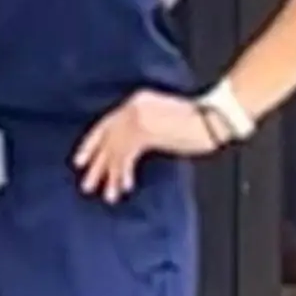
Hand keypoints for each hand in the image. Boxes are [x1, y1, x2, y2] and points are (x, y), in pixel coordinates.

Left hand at [74, 88, 220, 203]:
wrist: (214, 116)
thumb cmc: (198, 120)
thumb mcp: (165, 118)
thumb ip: (146, 129)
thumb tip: (131, 150)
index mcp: (137, 101)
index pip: (107, 124)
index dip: (92, 144)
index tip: (81, 160)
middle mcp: (133, 107)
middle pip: (107, 139)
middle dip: (97, 164)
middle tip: (86, 184)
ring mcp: (137, 117)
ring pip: (115, 151)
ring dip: (110, 175)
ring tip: (105, 194)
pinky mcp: (145, 130)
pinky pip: (128, 156)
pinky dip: (125, 173)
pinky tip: (125, 186)